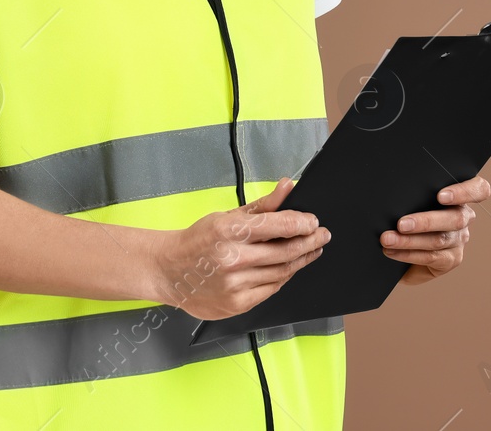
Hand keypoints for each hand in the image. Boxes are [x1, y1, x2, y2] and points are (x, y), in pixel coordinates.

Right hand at [150, 177, 330, 319]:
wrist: (169, 271)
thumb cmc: (198, 240)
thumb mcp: (227, 215)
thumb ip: (262, 205)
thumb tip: (287, 187)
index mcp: (228, 230)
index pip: (277, 225)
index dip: (302, 223)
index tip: (314, 222)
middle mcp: (232, 258)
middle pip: (285, 251)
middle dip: (310, 242)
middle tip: (322, 236)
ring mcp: (235, 284)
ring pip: (281, 272)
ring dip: (300, 260)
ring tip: (311, 250)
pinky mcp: (237, 303)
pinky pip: (271, 289)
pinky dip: (283, 277)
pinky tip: (289, 268)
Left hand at [382, 175, 490, 285]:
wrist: (397, 245)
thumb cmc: (405, 214)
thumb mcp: (409, 200)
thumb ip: (412, 193)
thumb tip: (392, 190)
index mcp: (459, 195)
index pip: (479, 189)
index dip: (464, 192)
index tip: (441, 196)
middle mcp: (464, 216)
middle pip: (455, 218)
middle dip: (425, 221)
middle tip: (400, 224)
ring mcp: (460, 239)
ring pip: (439, 239)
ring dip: (409, 240)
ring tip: (388, 239)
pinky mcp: (452, 259)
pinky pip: (431, 257)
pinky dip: (408, 254)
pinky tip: (392, 251)